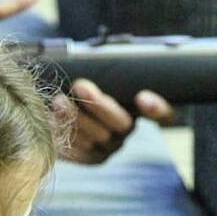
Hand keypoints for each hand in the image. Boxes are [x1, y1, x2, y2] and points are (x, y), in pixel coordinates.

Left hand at [54, 79, 174, 163]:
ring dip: (77, 119)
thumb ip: (107, 68)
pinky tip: (52, 122)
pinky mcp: (92, 158)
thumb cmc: (85, 82)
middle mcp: (128, 129)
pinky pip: (82, 154)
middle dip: (99, 104)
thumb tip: (104, 57)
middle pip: (121, 123)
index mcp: (142, 108)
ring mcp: (110, 146)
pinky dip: (66, 138)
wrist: (62, 103)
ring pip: (98, 138)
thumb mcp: (100, 72)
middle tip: (80, 85)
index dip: (157, 108)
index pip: (164, 113)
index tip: (143, 97)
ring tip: (58, 101)